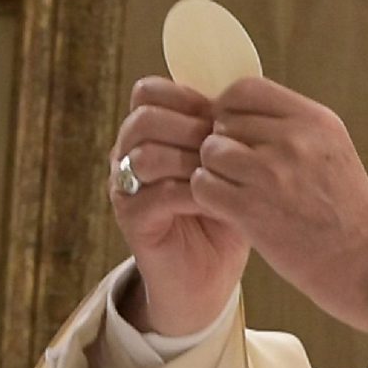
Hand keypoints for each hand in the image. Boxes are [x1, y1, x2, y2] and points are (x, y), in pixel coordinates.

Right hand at [108, 77, 249, 334]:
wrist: (208, 277)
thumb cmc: (222, 216)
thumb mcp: (229, 165)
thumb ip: (225, 131)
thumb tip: (243, 91)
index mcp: (148, 133)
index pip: (149, 92)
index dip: (186, 96)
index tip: (221, 115)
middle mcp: (127, 155)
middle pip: (143, 117)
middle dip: (189, 127)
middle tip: (223, 147)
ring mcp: (124, 188)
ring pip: (145, 154)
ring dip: (188, 159)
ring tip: (220, 175)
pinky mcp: (131, 220)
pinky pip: (155, 194)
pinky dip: (192, 193)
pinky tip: (217, 201)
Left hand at [189, 78, 367, 334]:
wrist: (363, 258)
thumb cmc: (345, 208)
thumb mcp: (331, 148)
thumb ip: (292, 126)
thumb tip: (241, 113)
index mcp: (313, 119)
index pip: (246, 89)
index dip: (228, 108)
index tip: (231, 130)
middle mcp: (293, 140)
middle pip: (224, 121)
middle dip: (221, 143)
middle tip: (233, 169)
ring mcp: (271, 174)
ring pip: (210, 152)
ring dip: (212, 170)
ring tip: (229, 188)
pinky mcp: (251, 209)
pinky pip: (204, 186)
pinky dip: (206, 195)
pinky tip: (223, 206)